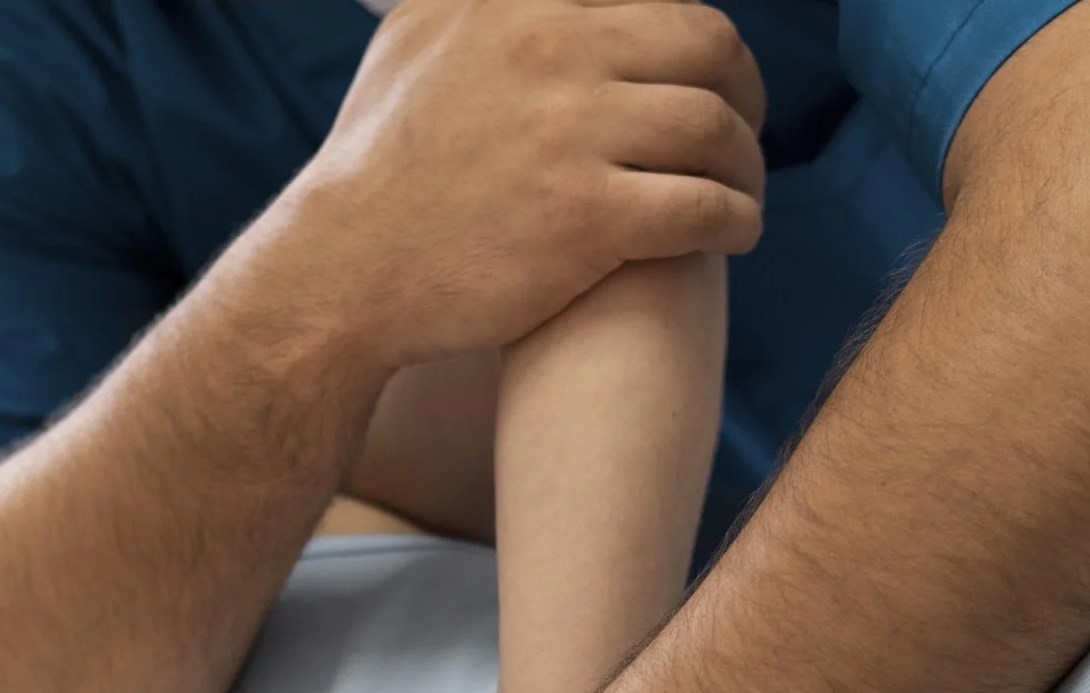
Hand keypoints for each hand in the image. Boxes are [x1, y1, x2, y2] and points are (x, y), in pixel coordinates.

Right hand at [277, 0, 765, 367]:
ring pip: (716, 130)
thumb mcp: (416, 36)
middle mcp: (553, 48)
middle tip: (739, 132)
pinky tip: (733, 235)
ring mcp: (573, 132)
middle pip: (708, 46)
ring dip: (745, 166)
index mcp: (523, 0)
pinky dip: (735, 220)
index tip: (700, 75)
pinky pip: (704, 207)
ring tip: (738, 193)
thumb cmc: (376, 162)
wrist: (343, 269)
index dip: (696, 38)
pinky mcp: (588, 217)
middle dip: (743, 92)